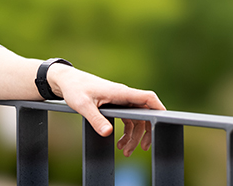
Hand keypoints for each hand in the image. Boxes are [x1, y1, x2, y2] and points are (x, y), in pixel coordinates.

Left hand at [46, 64, 164, 156]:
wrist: (66, 81)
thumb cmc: (75, 89)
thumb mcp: (83, 105)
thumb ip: (96, 119)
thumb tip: (108, 133)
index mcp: (120, 92)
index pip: (147, 98)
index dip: (159, 108)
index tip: (165, 121)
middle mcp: (123, 95)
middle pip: (144, 113)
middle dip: (145, 132)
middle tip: (142, 148)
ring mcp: (120, 100)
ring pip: (136, 119)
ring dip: (133, 136)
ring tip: (126, 151)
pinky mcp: (115, 104)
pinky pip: (127, 119)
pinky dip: (126, 132)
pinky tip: (120, 143)